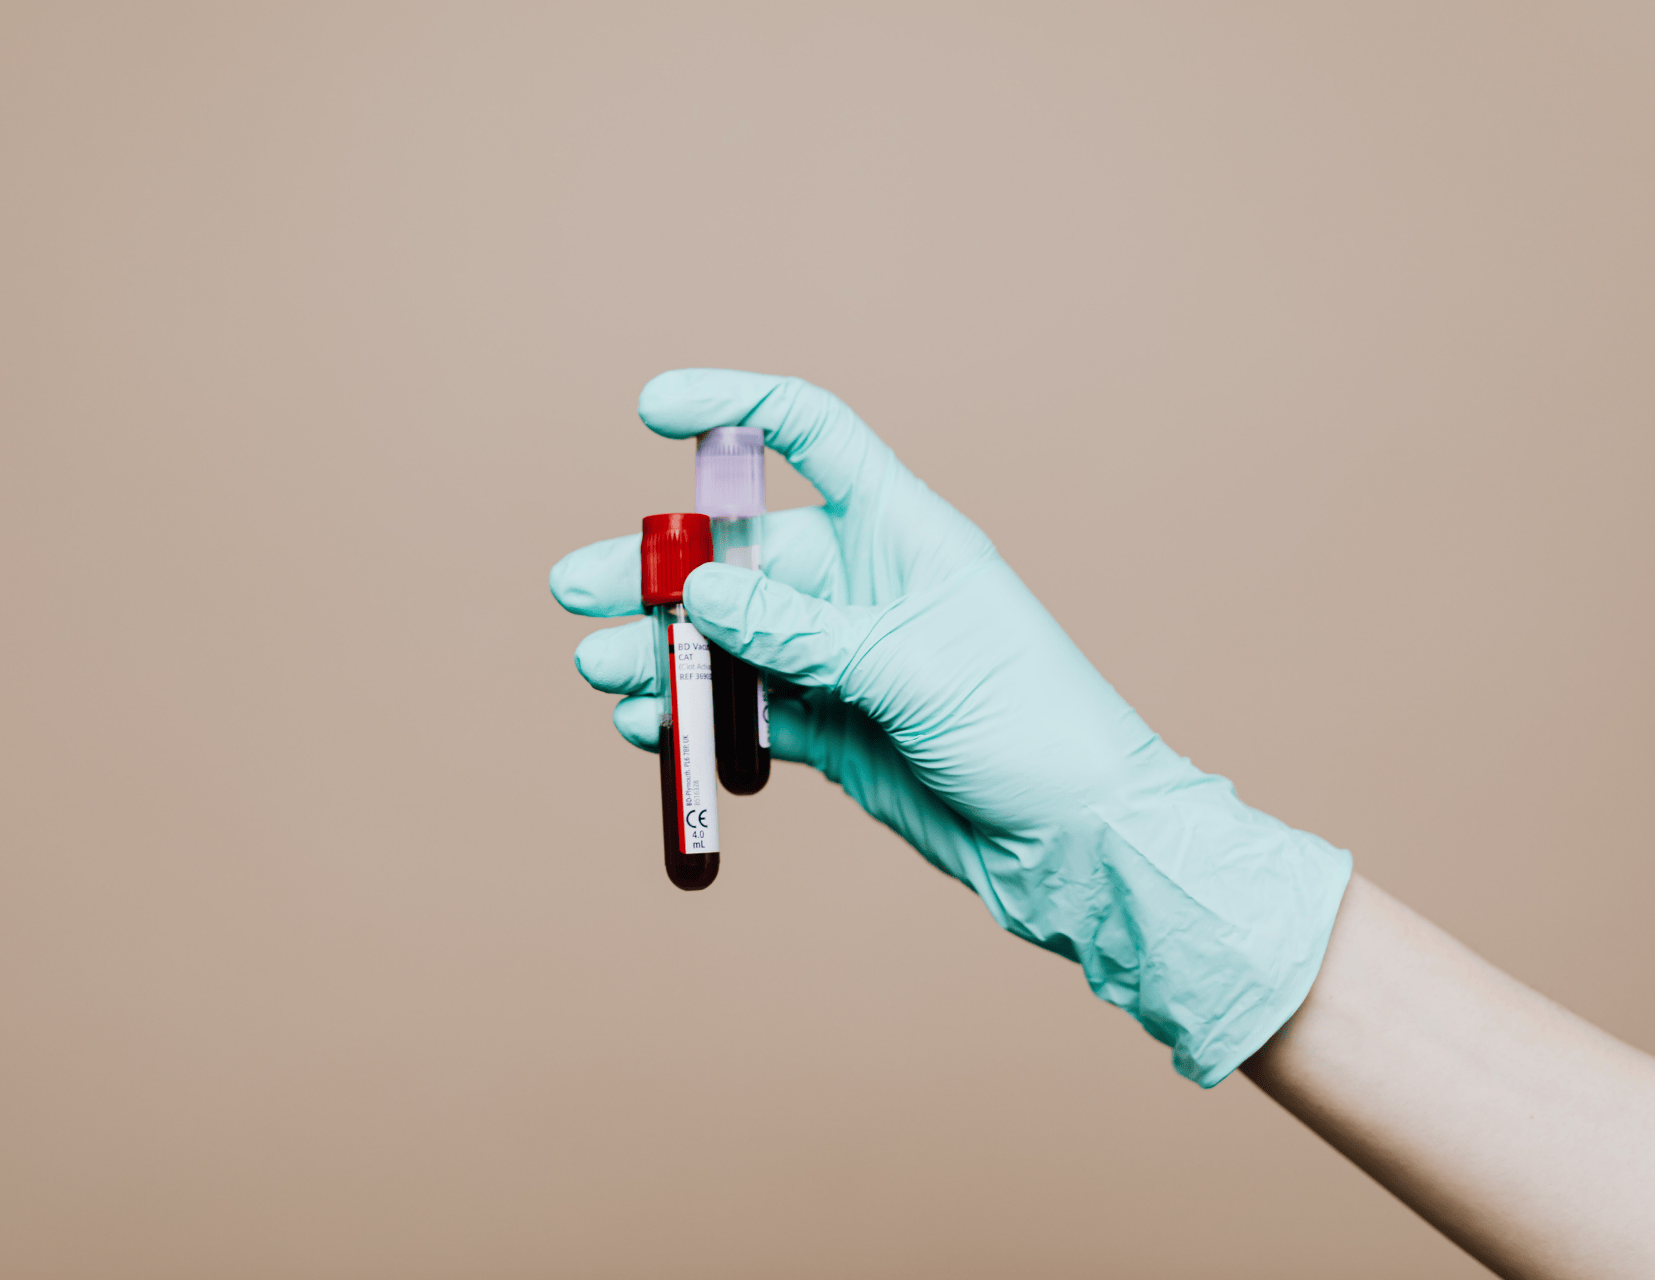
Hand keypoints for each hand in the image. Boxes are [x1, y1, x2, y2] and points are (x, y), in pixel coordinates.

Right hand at [550, 368, 1350, 1084]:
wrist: (1077, 841)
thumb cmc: (1033, 729)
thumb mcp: (913, 667)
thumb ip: (801, 631)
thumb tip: (700, 591)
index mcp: (901, 532)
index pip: (809, 435)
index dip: (733, 408)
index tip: (652, 408)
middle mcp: (862, 586)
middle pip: (738, 554)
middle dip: (657, 568)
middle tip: (576, 588)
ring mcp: (842, 658)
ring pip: (729, 638)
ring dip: (663, 650)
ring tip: (603, 671)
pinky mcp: (833, 729)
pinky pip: (746, 711)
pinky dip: (696, 719)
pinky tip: (650, 729)